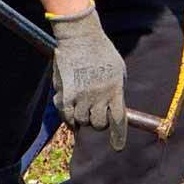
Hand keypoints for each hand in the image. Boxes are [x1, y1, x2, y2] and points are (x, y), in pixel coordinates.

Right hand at [48, 5, 127, 151]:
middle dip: (99, 122)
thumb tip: (114, 108)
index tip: (117, 147)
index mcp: (115, 89)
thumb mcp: (118, 69)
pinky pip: (66, 116)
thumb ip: (117, 89)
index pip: (118, 119)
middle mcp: (99, 95)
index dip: (118, 135)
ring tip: (83, 108)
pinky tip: (71, 115)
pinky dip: (69, 118)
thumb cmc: (102, 51)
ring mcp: (81, 95)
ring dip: (82, 118)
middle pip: (98, 123)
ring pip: (81, 120)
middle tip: (96, 115)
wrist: (80, 36)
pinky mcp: (65, 93)